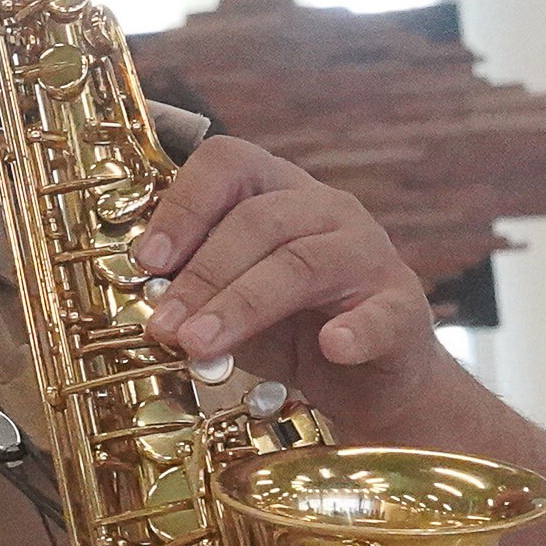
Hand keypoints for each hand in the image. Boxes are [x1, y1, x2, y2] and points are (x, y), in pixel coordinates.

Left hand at [129, 136, 437, 413]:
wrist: (368, 381)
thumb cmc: (290, 329)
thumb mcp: (228, 301)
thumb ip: (192, 291)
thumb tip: (142, 299)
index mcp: (278, 192)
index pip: (228, 164)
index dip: (183, 206)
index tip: (147, 262)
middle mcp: (326, 210)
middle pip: (259, 220)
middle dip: (202, 276)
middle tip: (164, 327)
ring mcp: (369, 255)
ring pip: (302, 264)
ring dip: (243, 306)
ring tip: (199, 347)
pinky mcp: (404, 308)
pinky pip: (381, 314)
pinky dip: (356, 331)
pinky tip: (332, 348)